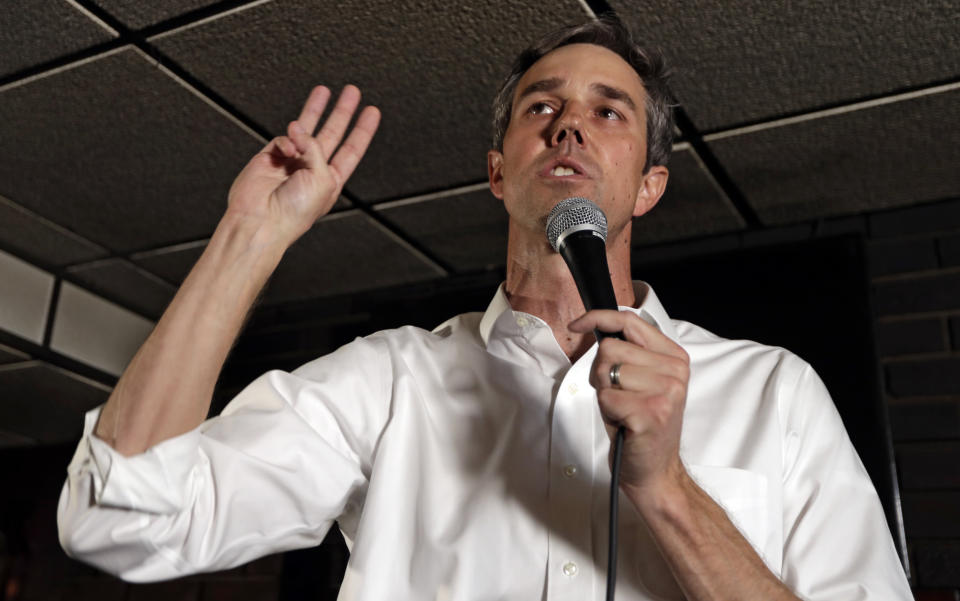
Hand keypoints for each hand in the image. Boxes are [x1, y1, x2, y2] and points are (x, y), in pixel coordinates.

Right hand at [227, 85, 380, 242]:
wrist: (261, 221)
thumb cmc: (294, 211)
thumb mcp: (322, 179)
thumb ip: (316, 148)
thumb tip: (298, 127)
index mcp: (331, 180)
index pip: (352, 150)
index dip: (362, 130)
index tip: (371, 111)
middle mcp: (312, 170)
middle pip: (332, 134)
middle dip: (342, 112)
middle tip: (352, 92)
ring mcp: (291, 162)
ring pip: (306, 129)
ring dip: (315, 109)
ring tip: (324, 90)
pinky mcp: (269, 157)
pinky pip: (283, 138)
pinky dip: (287, 140)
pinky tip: (288, 149)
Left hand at [569, 310, 690, 494]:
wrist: (654, 469)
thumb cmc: (639, 425)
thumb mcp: (638, 381)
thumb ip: (626, 352)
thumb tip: (594, 326)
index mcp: (673, 357)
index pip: (630, 320)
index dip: (598, 318)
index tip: (577, 324)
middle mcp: (674, 371)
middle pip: (610, 348)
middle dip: (601, 372)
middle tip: (619, 396)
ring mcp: (666, 392)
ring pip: (605, 371)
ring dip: (605, 393)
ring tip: (622, 410)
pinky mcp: (651, 413)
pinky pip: (606, 397)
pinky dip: (607, 411)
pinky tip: (624, 423)